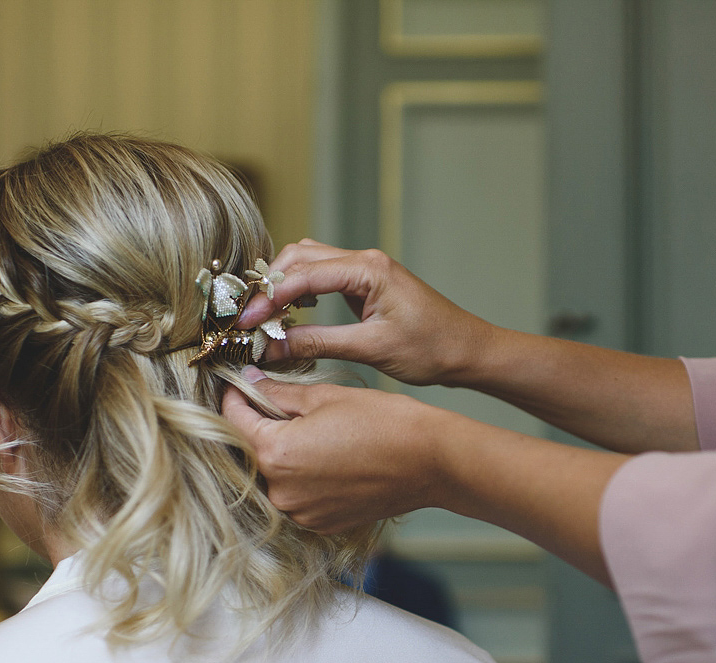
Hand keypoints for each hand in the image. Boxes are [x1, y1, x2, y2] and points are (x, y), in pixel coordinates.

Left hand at [222, 368, 449, 532]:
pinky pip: (298, 496)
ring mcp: (301, 512)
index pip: (234, 419)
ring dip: (283, 454)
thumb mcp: (325, 396)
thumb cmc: (384, 422)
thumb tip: (249, 382)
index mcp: (275, 452)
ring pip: (276, 475)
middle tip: (278, 403)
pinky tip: (329, 457)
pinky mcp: (321, 523)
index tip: (238, 384)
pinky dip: (304, 477)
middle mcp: (281, 490)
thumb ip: (278, 392)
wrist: (430, 461)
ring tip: (313, 433)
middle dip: (260, 426)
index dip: (235, 397)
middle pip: (252, 451)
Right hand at [238, 239, 493, 385]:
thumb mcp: (370, 349)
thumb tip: (274, 348)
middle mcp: (364, 260)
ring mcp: (365, 269)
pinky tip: (291, 313)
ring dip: (282, 286)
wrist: (468, 351)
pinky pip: (322, 276)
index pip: (302, 275)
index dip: (269, 299)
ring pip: (307, 263)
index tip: (246, 323)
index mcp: (368, 269)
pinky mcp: (365, 283)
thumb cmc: (432, 348)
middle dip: (268, 287)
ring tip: (264, 317)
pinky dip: (300, 290)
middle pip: (298, 258)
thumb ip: (318, 344)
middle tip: (248, 320)